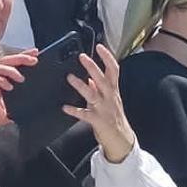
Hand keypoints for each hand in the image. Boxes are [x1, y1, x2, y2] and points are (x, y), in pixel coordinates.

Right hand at [0, 51, 35, 137]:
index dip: (22, 58)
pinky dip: (0, 80)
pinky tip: (8, 87)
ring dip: (10, 69)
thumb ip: (15, 108)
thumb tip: (30, 110)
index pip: (11, 66)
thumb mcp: (5, 114)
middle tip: (33, 59)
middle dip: (20, 58)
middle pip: (5, 61)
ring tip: (21, 77)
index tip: (35, 55)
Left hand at [66, 45, 134, 162]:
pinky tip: (65, 108)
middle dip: (93, 67)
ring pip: (93, 95)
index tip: (100, 47)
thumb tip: (90, 77)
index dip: (108, 57)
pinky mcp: (98, 121)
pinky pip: (85, 115)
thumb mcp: (109, 99)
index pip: (114, 70)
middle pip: (102, 79)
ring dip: (81, 85)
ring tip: (70, 78)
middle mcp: (110, 97)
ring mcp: (104, 109)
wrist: (121, 140)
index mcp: (113, 90)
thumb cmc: (114, 117)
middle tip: (82, 57)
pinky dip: (75, 111)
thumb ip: (99, 88)